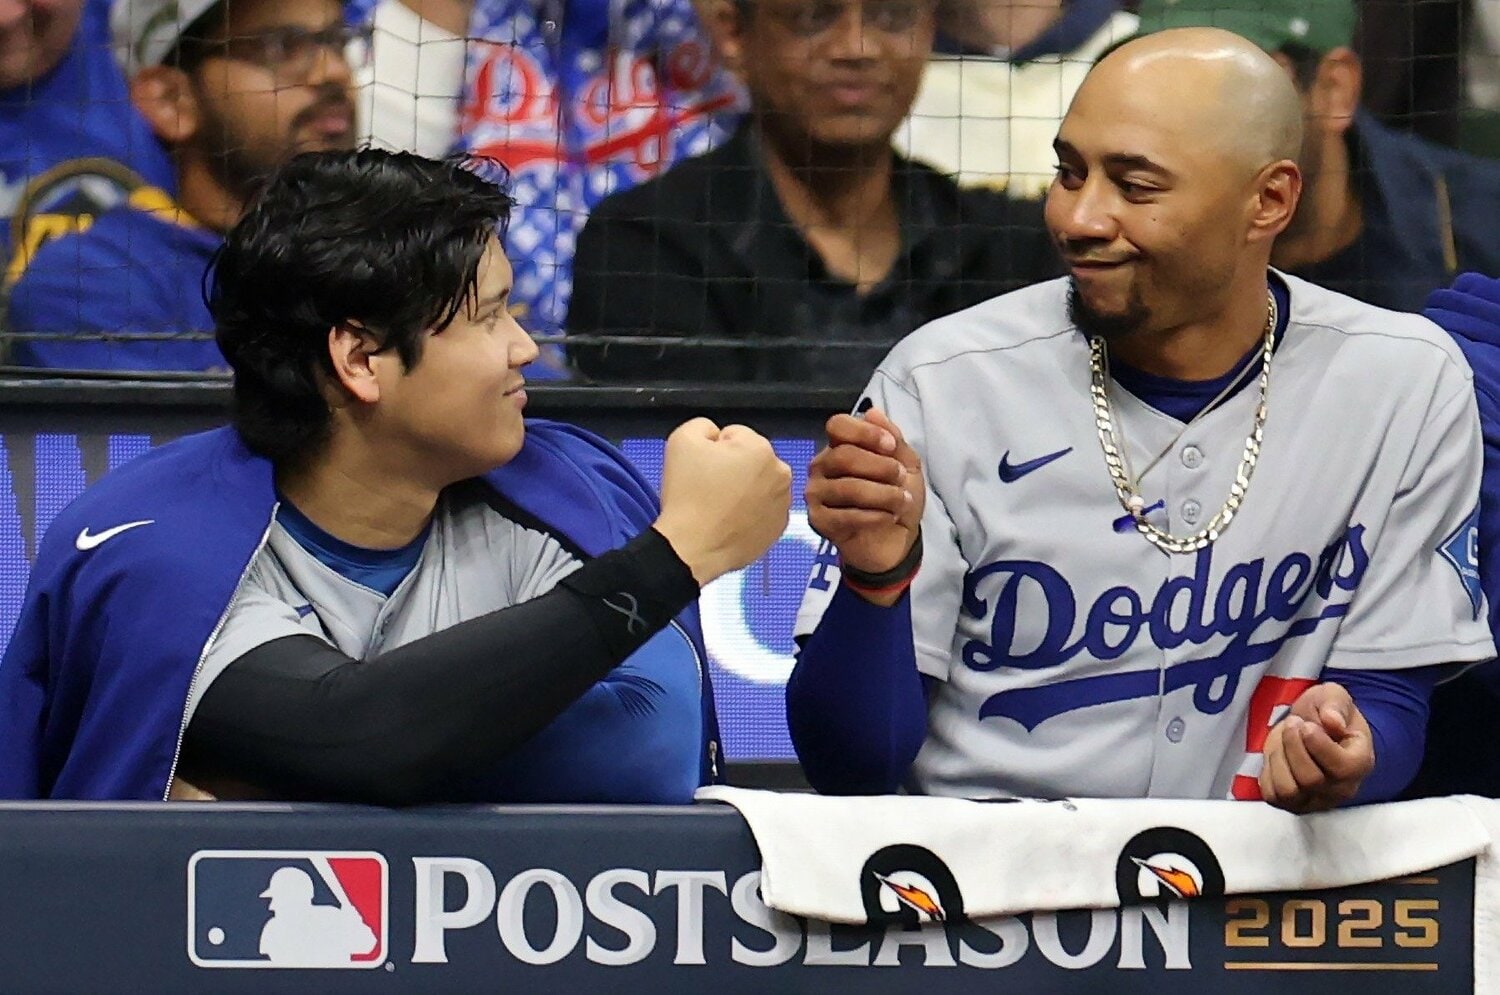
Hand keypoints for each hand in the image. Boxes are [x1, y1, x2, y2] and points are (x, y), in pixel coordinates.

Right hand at [654, 418, 791, 585]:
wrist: (692, 547)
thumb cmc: (687, 493)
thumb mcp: (682, 440)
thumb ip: (704, 426)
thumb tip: (717, 436)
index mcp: (760, 448)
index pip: (734, 436)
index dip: (713, 449)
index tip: (703, 469)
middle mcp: (781, 473)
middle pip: (751, 460)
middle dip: (733, 468)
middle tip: (710, 488)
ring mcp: (783, 503)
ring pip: (759, 485)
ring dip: (744, 490)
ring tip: (719, 507)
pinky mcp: (779, 529)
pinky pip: (763, 510)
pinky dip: (750, 513)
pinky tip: (730, 522)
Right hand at [806, 407, 923, 603]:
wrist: (894, 542)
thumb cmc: (895, 498)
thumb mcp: (906, 465)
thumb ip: (893, 439)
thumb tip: (872, 412)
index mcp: (840, 447)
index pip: (837, 426)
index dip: (865, 433)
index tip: (891, 447)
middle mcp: (821, 466)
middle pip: (843, 456)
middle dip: (879, 467)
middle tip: (900, 477)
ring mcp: (816, 494)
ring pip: (846, 488)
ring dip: (882, 494)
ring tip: (901, 502)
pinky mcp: (818, 521)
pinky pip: (844, 515)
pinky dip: (874, 516)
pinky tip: (889, 518)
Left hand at [1258, 682, 1374, 812]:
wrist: (1310, 728)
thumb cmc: (1325, 714)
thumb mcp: (1334, 697)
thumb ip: (1335, 705)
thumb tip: (1332, 721)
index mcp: (1361, 763)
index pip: (1341, 767)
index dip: (1317, 744)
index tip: (1307, 725)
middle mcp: (1342, 790)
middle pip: (1310, 779)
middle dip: (1293, 745)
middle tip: (1293, 724)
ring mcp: (1316, 801)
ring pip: (1288, 790)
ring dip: (1279, 758)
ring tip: (1284, 739)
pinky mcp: (1291, 805)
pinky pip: (1272, 795)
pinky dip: (1268, 771)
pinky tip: (1278, 755)